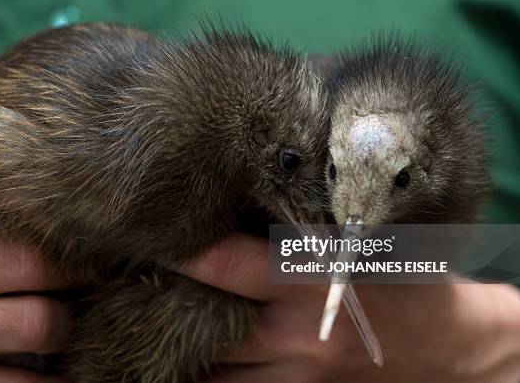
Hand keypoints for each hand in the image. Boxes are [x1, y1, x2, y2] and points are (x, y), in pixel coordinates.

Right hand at [0, 156, 71, 382]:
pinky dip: (55, 380)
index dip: (36, 188)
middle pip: (33, 262)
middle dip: (82, 267)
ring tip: (82, 312)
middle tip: (104, 266)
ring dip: (72, 321)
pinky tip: (67, 367)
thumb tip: (41, 184)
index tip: (79, 198)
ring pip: (40, 324)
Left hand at [181, 234, 519, 382]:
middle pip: (212, 326)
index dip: (190, 254)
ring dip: (184, 352)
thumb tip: (234, 223)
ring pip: (214, 374)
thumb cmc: (399, 284)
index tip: (155, 239)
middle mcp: (300, 336)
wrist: (446, 348)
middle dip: (174, 308)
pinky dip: (213, 379)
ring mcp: (298, 377)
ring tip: (157, 326)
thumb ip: (294, 242)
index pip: (235, 265)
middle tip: (145, 287)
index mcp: (315, 284)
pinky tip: (196, 359)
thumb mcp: (353, 249)